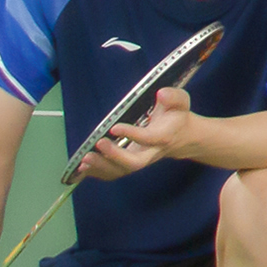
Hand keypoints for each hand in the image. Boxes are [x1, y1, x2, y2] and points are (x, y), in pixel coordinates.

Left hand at [79, 87, 193, 178]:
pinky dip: (98, 172)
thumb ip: (174, 97)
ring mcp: (141, 160)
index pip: (149, 139)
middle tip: (99, 143)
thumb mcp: (181, 102)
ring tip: (85, 158)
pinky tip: (84, 167)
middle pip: (135, 162)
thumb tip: (161, 93)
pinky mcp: (131, 164)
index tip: (114, 127)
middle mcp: (151, 152)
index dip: (132, 135)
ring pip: (122, 170)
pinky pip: (115, 173)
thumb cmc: (177, 116)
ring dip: (102, 166)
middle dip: (115, 156)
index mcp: (164, 136)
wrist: (183, 138)